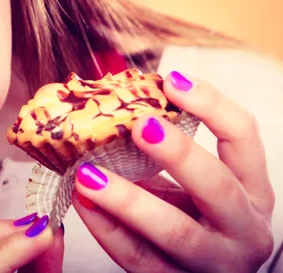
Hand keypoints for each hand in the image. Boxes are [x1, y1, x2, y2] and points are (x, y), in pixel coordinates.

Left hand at [72, 72, 274, 272]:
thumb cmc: (193, 215)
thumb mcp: (192, 182)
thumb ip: (162, 151)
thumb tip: (112, 104)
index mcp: (251, 189)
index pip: (244, 137)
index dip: (212, 105)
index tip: (171, 80)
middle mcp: (244, 228)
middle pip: (217, 187)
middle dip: (178, 153)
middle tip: (139, 124)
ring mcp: (214, 262)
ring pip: (176, 232)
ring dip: (129, 201)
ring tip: (88, 174)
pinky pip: (139, 259)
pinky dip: (107, 230)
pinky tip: (83, 203)